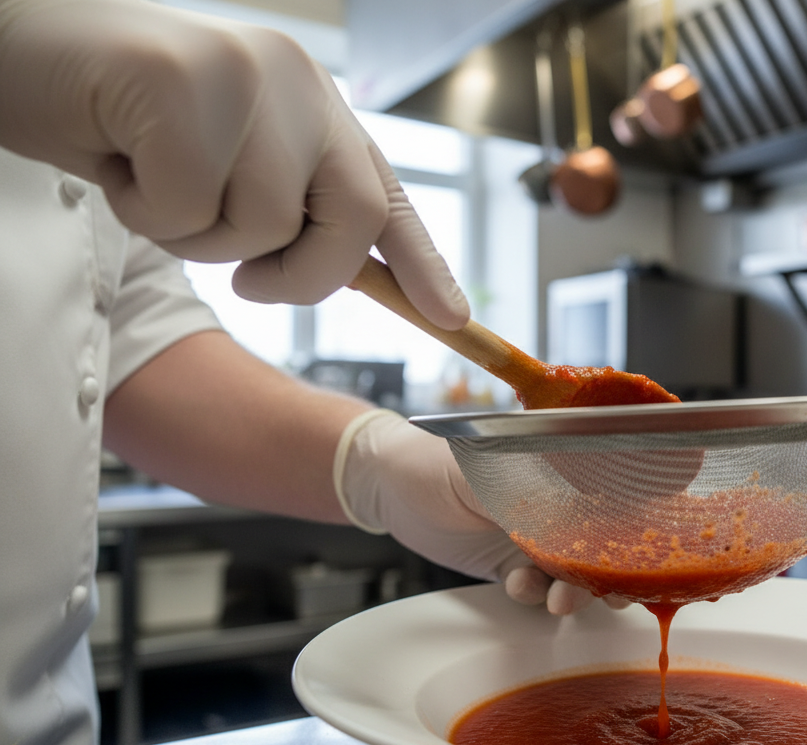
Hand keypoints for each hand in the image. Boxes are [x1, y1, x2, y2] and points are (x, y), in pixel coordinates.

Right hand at [0, 0, 467, 327]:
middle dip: (301, 275)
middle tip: (244, 279)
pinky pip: (187, 208)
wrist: (20, 51)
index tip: (452, 318)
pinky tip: (115, 158)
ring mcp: (245, 75)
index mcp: (313, 103)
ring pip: (259, 225)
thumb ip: (288, 204)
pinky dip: (142, 211)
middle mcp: (297, 82)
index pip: (384, 192)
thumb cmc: (120, 118)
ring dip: (192, 234)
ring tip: (149, 176)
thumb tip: (356, 270)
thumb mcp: (222, 166)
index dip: (421, 261)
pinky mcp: (184, 83)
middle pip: (351, 219)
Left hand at [335, 410, 628, 614]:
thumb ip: (539, 496)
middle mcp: (562, 499)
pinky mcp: (516, 563)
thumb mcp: (492, 473)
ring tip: (561, 601)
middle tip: (616, 595)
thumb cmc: (436, 459)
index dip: (643, 524)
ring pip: (578, 569)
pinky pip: (541, 586)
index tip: (648, 553)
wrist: (386, 485)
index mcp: (566, 463)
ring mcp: (541, 533)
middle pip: (609, 539)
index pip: (622, 492)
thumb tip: (587, 517)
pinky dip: (536, 593)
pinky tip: (517, 585)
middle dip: (616, 571)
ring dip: (577, 590)